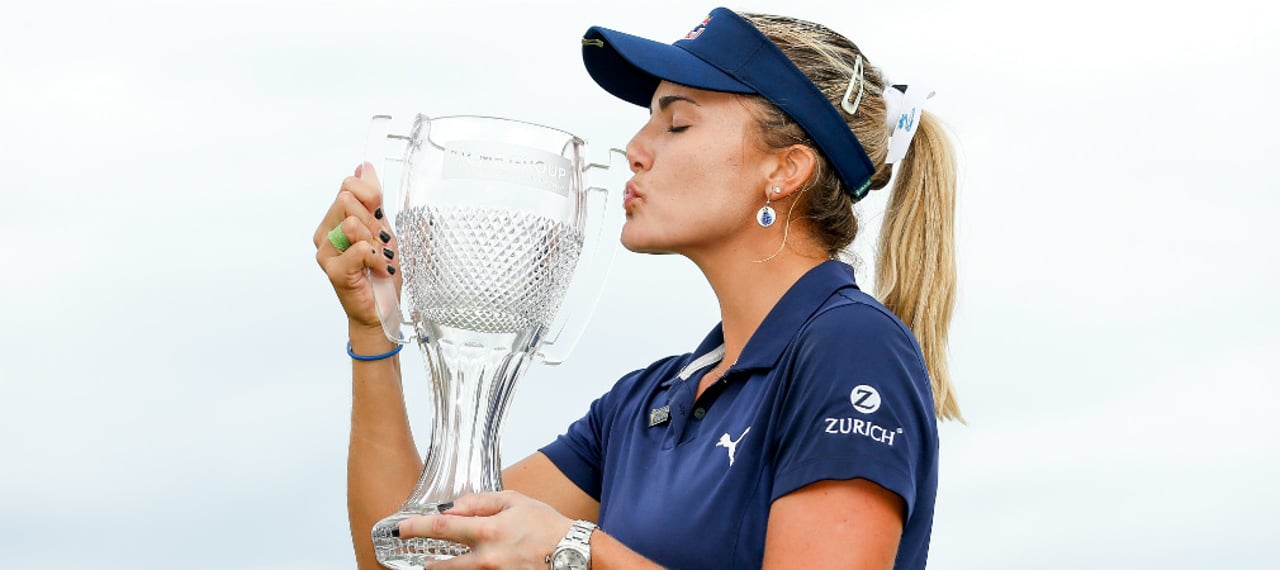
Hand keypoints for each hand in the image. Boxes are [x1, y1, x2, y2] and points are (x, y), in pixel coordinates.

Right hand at [313, 163, 401, 331]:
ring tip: (377, 257)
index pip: (349, 185)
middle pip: (348, 199)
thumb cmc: (380, 272)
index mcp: (335, 220)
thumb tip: (364, 166)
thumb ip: (372, 198)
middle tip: (378, 243)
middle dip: (373, 221)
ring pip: (351, 221)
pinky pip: (359, 248)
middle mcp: (324, 233)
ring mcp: (325, 252)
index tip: (379, 220)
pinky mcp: (333, 270)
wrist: (382, 309)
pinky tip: (376, 269)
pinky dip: (376, 258)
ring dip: (374, 240)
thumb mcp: (382, 227)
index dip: (371, 198)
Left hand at [398, 491, 573, 569]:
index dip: (415, 528)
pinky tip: (477, 565)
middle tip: (426, 558)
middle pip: (442, 566)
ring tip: (448, 564)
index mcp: (488, 531)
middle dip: (430, 563)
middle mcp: (487, 558)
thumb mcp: (514, 501)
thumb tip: (453, 507)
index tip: (401, 528)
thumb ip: (480, 502)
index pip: (440, 529)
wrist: (572, 554)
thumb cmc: (546, 526)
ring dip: (450, 569)